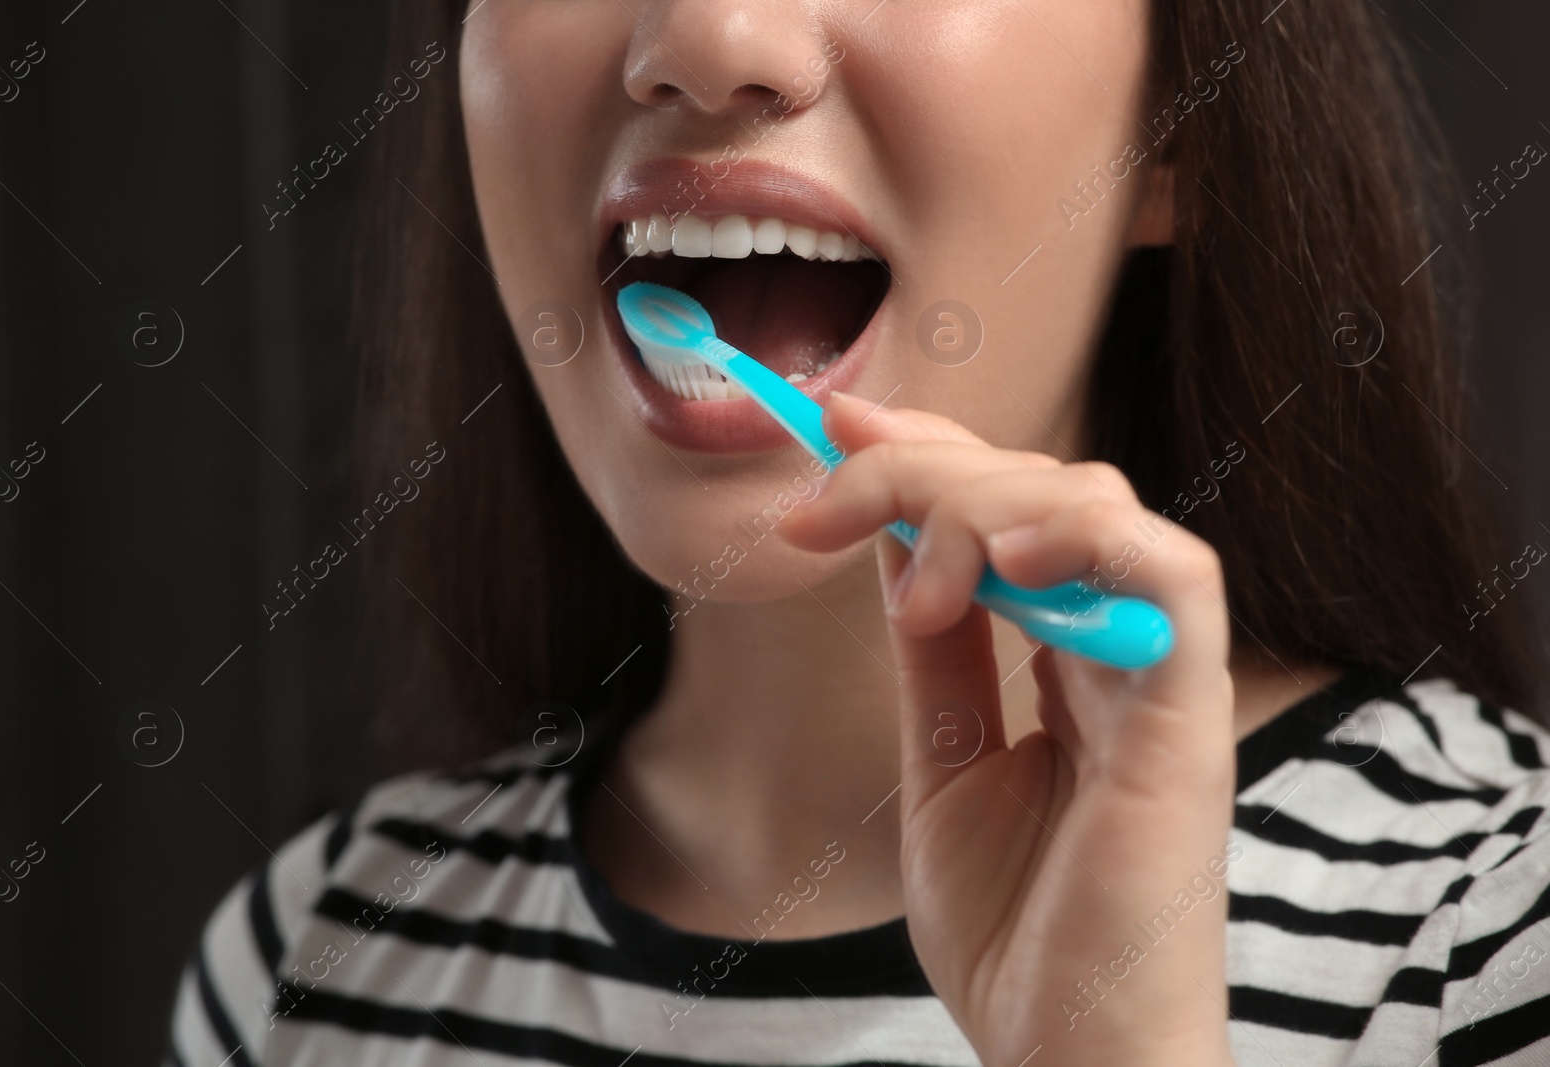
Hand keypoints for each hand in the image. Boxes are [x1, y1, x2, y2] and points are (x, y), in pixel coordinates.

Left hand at [777, 392, 1237, 1066]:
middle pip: (1040, 487)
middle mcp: (1119, 648)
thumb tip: (898, 543)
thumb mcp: (943, 761)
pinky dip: (1090, 536)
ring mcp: (1156, 676)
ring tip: (916, 572)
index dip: (927, 451)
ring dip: (985, 499)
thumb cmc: (1016, 927)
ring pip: (1099, 504)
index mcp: (1068, 656)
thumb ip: (938, 652)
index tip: (833, 426)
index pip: (1009, 508)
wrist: (1064, 1050)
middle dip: (920, 467)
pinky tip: (1006, 558)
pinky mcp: (1185, 716)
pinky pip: (1176, 577)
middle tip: (821, 501)